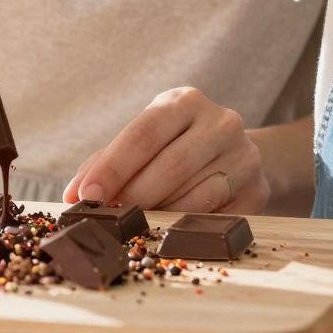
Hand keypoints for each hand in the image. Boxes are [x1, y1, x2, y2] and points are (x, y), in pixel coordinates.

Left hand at [61, 87, 268, 213]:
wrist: (236, 155)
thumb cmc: (175, 148)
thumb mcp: (144, 143)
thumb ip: (105, 164)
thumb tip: (73, 195)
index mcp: (184, 101)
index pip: (144, 133)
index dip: (113, 167)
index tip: (87, 196)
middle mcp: (220, 121)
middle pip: (171, 165)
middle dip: (134, 197)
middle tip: (110, 220)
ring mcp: (245, 154)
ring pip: (197, 194)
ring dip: (161, 215)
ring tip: (138, 226)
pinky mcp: (258, 188)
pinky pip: (219, 216)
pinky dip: (190, 227)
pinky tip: (171, 231)